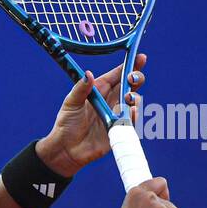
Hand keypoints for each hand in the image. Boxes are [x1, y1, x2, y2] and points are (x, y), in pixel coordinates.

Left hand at [37, 54, 146, 176]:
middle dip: (136, 78)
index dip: (130, 65)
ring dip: (134, 97)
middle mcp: (111, 100)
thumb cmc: (66, 124)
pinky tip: (131, 111)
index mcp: (100, 90)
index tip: (141, 58)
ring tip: (128, 98)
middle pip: (130, 85)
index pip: (118, 74)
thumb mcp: (70, 104)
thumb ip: (80, 89)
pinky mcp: (119, 129)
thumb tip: (87, 74)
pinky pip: (132, 120)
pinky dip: (134, 114)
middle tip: (133, 78)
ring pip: (134, 101)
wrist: (66, 149)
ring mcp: (117, 114)